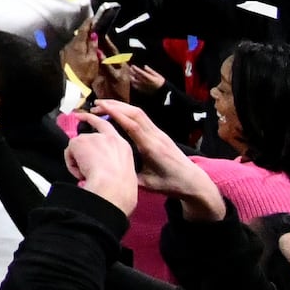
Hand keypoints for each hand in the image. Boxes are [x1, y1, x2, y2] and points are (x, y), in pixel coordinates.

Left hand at [65, 119, 144, 216]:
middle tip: (78, 155)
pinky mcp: (80, 141)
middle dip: (81, 147)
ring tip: (87, 174)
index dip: (94, 120)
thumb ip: (112, 163)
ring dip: (79, 161)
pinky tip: (81, 172)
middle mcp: (108, 138)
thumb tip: (101, 167)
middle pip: (87, 137)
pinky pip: (69, 153)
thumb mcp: (124, 171)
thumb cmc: (120, 188)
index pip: (107, 127)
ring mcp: (94, 138)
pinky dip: (72, 164)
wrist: (113, 187)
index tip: (83, 116)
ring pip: (78, 148)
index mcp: (123, 146)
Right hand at [94, 101, 225, 217]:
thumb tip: (108, 167)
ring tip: (104, 105)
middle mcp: (156, 137)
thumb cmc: (171, 185)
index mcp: (151, 148)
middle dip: (115, 106)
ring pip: (140, 113)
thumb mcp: (148, 184)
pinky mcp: (161, 134)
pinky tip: (119, 113)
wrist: (194, 182)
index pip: (132, 125)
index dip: (115, 114)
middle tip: (96, 105)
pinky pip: (143, 118)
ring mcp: (160, 134)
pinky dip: (128, 111)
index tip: (99, 108)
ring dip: (121, 106)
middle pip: (135, 113)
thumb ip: (129, 174)